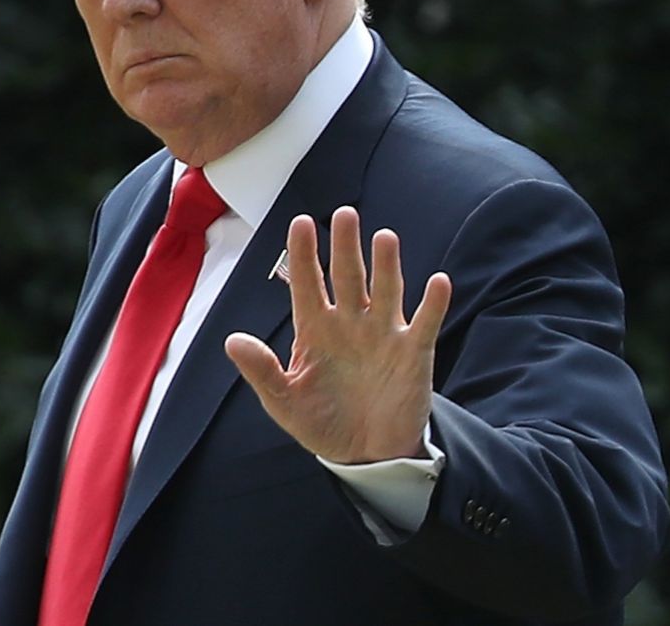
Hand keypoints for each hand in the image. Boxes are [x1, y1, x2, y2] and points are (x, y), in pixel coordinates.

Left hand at [223, 206, 452, 463]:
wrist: (366, 455)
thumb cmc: (322, 422)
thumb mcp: (283, 401)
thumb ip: (261, 370)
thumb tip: (231, 341)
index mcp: (315, 330)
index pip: (307, 283)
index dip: (303, 254)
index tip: (300, 222)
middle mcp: (349, 324)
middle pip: (348, 276)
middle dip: (345, 246)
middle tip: (344, 214)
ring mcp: (383, 335)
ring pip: (386, 290)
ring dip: (386, 265)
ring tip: (384, 237)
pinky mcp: (414, 354)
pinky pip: (425, 323)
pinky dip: (433, 304)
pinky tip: (438, 281)